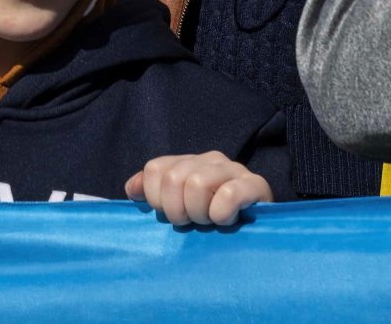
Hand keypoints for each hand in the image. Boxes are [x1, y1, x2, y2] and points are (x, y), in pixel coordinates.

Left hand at [126, 151, 272, 226]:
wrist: (259, 231)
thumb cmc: (213, 220)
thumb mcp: (181, 207)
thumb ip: (154, 194)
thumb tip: (132, 190)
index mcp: (189, 162)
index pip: (155, 169)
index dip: (156, 198)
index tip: (170, 215)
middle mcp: (210, 159)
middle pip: (174, 178)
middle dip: (178, 210)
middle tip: (193, 222)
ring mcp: (234, 169)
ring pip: (197, 184)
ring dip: (200, 213)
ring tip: (210, 222)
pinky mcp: (256, 185)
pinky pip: (228, 194)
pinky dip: (221, 214)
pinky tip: (227, 221)